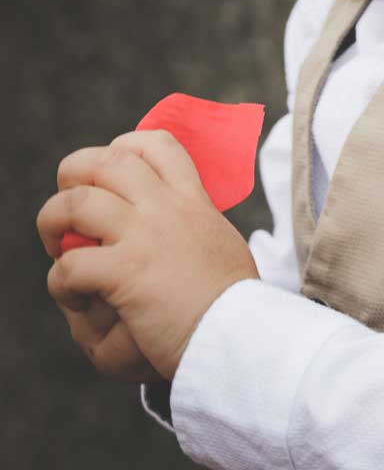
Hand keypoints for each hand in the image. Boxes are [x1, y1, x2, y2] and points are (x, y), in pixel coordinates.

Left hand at [37, 130, 259, 380]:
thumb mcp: (221, 240)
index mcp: (190, 197)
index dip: (121, 147)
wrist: (238, 333)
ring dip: (52, 222)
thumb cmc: (232, 300)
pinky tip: (75, 298)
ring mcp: (143, 236)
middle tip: (69, 209)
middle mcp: (164, 206)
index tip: (108, 175)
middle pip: (103, 160)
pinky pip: (70, 265)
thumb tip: (179, 230)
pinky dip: (60, 282)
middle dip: (72, 176)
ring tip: (57, 249)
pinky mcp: (125, 273)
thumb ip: (196, 224)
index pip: (154, 143)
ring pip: (75, 203)